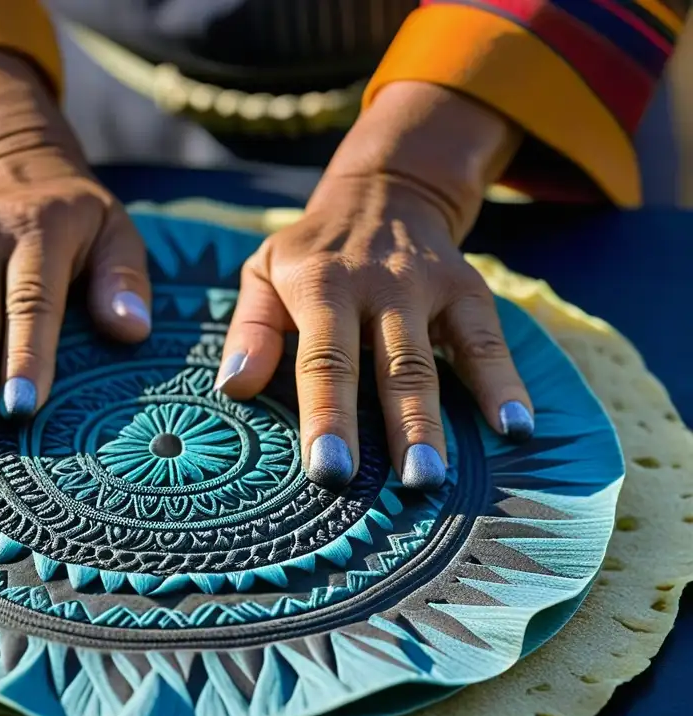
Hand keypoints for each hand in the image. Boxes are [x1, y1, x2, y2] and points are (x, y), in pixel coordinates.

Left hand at [215, 83, 534, 489]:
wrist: (384, 193)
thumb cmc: (313, 254)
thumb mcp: (265, 273)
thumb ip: (249, 330)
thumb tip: (233, 387)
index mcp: (320, 284)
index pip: (323, 360)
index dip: (328, 416)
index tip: (329, 471)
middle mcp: (377, 284)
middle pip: (388, 365)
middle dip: (396, 427)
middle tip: (403, 486)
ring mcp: (427, 286)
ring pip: (434, 360)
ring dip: (438, 420)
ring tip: (437, 477)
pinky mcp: (468, 289)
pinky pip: (488, 341)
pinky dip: (505, 383)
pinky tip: (516, 428)